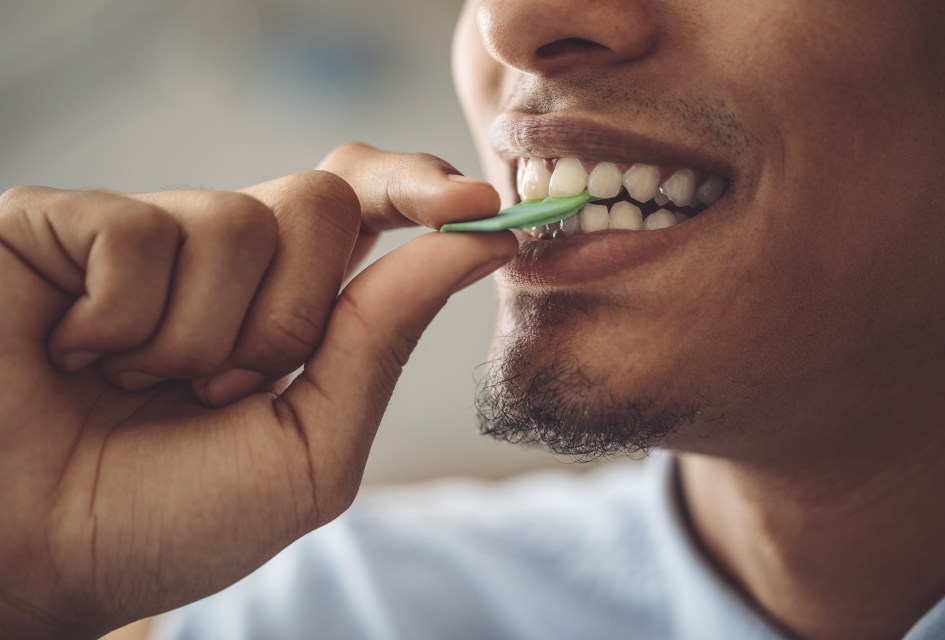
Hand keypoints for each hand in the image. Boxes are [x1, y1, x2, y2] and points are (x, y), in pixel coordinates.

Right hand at [0, 144, 514, 638]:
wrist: (31, 558)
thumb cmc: (168, 520)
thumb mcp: (311, 447)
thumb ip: (387, 340)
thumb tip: (478, 242)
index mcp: (284, 302)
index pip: (365, 203)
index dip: (419, 190)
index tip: (477, 207)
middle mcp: (221, 258)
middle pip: (323, 201)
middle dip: (291, 317)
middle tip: (218, 390)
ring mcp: (147, 234)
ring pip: (241, 221)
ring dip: (200, 338)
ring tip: (138, 386)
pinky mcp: (63, 224)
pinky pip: (141, 233)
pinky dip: (119, 320)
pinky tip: (74, 353)